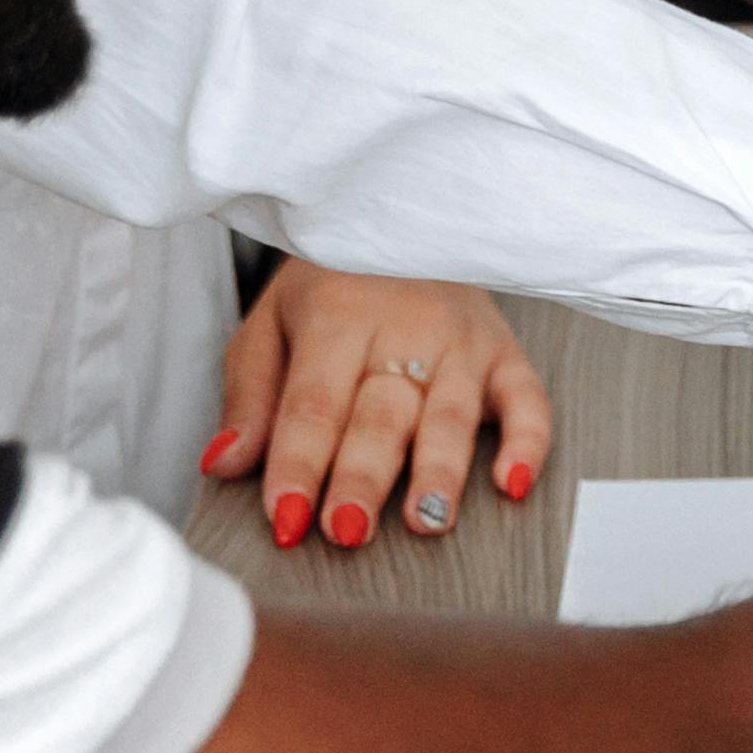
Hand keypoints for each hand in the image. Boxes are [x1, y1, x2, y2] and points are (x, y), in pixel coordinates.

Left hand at [210, 266, 551, 550]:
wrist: (396, 222)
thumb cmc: (329, 288)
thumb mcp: (270, 325)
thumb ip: (250, 397)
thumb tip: (224, 463)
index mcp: (337, 314)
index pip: (314, 403)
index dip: (299, 464)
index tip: (285, 519)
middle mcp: (405, 325)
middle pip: (381, 415)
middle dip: (363, 477)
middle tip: (347, 531)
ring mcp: (462, 340)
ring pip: (451, 414)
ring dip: (439, 471)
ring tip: (425, 522)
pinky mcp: (506, 352)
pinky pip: (528, 399)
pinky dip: (529, 442)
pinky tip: (512, 485)